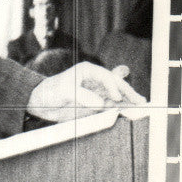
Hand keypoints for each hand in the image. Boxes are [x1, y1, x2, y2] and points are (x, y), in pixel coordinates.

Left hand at [27, 61, 145, 121]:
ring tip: (142, 106)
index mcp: (88, 70)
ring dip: (128, 101)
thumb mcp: (64, 90)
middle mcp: (95, 80)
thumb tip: (101, 103)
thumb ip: (82, 95)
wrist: (39, 103)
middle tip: (141, 100)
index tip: (116, 98)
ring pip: (116, 96)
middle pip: (116, 85)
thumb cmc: (50, 91)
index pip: (106, 77)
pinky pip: (111, 105)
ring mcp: (96, 92)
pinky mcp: (94, 104)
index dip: (113, 87)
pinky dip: (121, 108)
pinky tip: (130, 111)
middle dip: (128, 92)